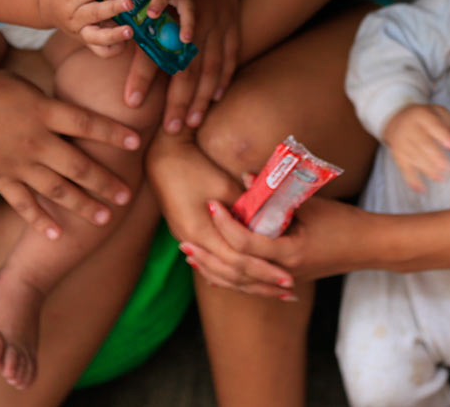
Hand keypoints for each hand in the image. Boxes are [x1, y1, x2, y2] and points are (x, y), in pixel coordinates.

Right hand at [0, 70, 141, 239]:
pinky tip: (55, 234)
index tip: (137, 142)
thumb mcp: (18, 84)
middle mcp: (36, 141)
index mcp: (43, 111)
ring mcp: (18, 164)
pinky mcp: (0, 179)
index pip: (87, 124)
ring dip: (83, 205)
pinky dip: (39, 220)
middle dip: (106, 181)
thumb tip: (67, 109)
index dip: (113, 133)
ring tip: (104, 218)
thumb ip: (45, 101)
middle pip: (79, 165)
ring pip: (58, 190)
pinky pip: (23, 204)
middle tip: (127, 195)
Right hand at [37, 0, 135, 55]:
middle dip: (114, 8)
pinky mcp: (87, 43)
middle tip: (129, 3)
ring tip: (129, 31)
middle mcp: (74, 18)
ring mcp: (80, 33)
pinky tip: (126, 41)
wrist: (47, 7)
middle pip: (95, 13)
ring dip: (115, 35)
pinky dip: (115, 48)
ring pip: (98, 37)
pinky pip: (102, 51)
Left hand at [125, 0, 239, 130]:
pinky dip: (223, 77)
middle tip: (170, 129)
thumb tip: (109, 39)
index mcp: (166, 16)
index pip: (152, 52)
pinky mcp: (230, 23)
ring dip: (200, 96)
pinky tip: (215, 98)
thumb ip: (127, 14)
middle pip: (184, 68)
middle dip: (177, 100)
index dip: (141, 78)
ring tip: (191, 121)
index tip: (131, 103)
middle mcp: (192, 23)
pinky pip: (229, 55)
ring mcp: (216, 24)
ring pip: (209, 67)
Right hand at [147, 134, 292, 297]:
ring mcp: (187, 240)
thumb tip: (268, 227)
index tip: (288, 279)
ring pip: (220, 273)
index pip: (239, 262)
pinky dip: (228, 274)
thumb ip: (246, 209)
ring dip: (247, 283)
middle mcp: (193, 242)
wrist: (161, 158)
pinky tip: (242, 281)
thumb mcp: (225, 186)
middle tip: (288, 293)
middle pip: (231, 274)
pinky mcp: (187, 234)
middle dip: (260, 284)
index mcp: (201, 232)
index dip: (265, 271)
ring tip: (270, 290)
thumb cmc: (194, 167)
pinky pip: (211, 263)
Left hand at [201, 193, 375, 286]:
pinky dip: (233, 278)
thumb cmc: (344, 222)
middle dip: (209, 256)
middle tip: (184, 242)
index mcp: (289, 253)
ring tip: (192, 258)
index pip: (246, 242)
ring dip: (216, 269)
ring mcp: (287, 279)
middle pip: (237, 269)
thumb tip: (246, 176)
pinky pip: (253, 283)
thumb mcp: (310, 203)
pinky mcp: (288, 279)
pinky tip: (216, 273)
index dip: (225, 223)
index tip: (211, 204)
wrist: (371, 246)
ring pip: (242, 282)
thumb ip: (276, 192)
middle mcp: (285, 271)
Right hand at [383, 103, 449, 192]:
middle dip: (436, 156)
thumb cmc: (424, 118)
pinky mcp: (397, 155)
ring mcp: (401, 142)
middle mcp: (409, 128)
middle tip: (449, 168)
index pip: (433, 125)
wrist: (394, 118)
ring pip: (414, 156)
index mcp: (421, 115)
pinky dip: (412, 180)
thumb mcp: (436, 111)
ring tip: (440, 178)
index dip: (444, 136)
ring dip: (427, 169)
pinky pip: (403, 168)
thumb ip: (447, 121)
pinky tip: (421, 190)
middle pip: (423, 143)